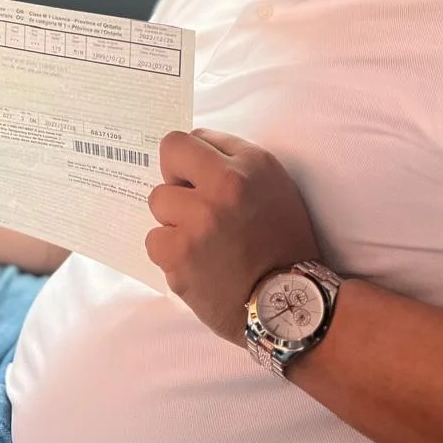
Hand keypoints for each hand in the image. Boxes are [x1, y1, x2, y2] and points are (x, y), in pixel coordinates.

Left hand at [146, 128, 319, 343]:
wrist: (287, 301)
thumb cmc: (281, 238)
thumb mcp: (271, 182)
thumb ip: (230, 156)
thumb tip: (189, 149)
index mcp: (245, 167)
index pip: (178, 141)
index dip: (182, 162)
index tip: (194, 180)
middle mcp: (222, 189)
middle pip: (164, 173)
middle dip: (178, 191)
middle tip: (201, 214)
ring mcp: (197, 224)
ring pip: (158, 206)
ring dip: (174, 222)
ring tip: (203, 241)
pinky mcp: (179, 258)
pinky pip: (155, 242)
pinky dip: (170, 252)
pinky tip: (196, 262)